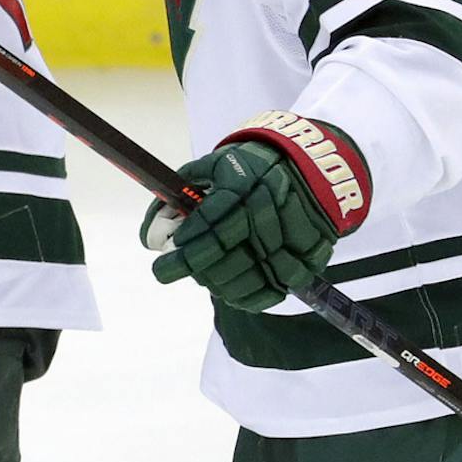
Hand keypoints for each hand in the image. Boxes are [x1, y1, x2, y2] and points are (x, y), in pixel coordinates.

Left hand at [148, 113, 372, 310]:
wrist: (306, 166)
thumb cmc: (250, 167)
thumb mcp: (215, 164)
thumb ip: (182, 191)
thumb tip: (152, 231)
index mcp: (242, 185)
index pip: (209, 227)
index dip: (184, 251)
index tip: (162, 262)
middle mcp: (267, 211)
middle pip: (226, 257)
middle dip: (193, 270)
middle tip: (169, 271)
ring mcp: (291, 237)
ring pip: (249, 277)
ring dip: (217, 284)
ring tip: (202, 278)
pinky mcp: (308, 258)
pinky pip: (275, 290)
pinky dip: (248, 298)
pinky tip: (230, 293)